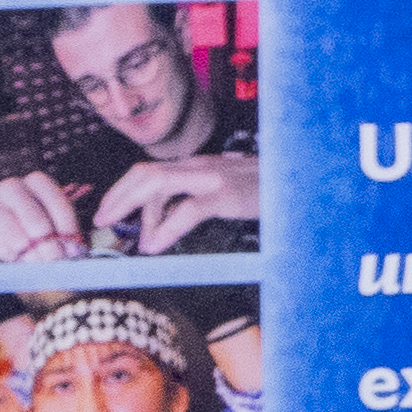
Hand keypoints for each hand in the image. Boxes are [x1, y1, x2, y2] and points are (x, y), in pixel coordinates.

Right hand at [0, 170, 87, 263]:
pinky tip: (17, 258)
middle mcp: (12, 187)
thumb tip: (76, 249)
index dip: (67, 224)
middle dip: (47, 240)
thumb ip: (65, 233)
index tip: (74, 246)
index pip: (55, 198)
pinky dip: (8, 252)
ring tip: (38, 262)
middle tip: (55, 259)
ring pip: (11, 228)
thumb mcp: (54, 227)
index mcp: (37, 182)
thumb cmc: (34, 229)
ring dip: (28, 249)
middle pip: (32, 213)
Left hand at [93, 154, 260, 255]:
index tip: (109, 210)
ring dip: (138, 213)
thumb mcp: (232, 191)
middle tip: (104, 221)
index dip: (123, 189)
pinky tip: (156, 246)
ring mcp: (213, 178)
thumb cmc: (273, 189)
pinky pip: (186, 210)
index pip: (150, 170)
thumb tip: (171, 222)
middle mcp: (201, 166)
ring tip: (138, 240)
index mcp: (199, 166)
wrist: (308, 180)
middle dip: (118, 197)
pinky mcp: (226, 195)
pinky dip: (165, 228)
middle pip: (145, 173)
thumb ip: (201, 200)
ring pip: (157, 185)